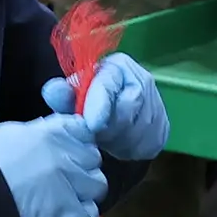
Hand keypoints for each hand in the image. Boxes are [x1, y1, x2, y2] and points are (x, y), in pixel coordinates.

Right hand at [0, 110, 104, 216]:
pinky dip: (80, 215)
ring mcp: (73, 185)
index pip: (84, 130)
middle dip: (82, 166)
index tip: (68, 151)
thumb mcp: (14, 133)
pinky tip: (64, 215)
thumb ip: (41, 132)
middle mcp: (69, 155)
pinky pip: (90, 213)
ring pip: (97, 185)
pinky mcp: (70, 213)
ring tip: (65, 198)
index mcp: (55, 132)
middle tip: (63, 177)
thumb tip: (54, 134)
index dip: (77, 142)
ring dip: (84, 191)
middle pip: (94, 158)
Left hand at [44, 52, 167, 160]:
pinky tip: (121, 145)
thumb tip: (52, 91)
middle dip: (108, 128)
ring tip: (107, 140)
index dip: (100, 105)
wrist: (111, 118)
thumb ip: (61, 95)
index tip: (91, 125)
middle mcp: (141, 78)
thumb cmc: (88, 105)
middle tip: (95, 135)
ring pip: (139, 129)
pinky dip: (133, 149)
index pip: (110, 84)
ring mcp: (157, 101)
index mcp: (116, 66)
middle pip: (128, 109)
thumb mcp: (71, 100)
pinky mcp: (164, 123)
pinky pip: (150, 142)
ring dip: (119, 142)